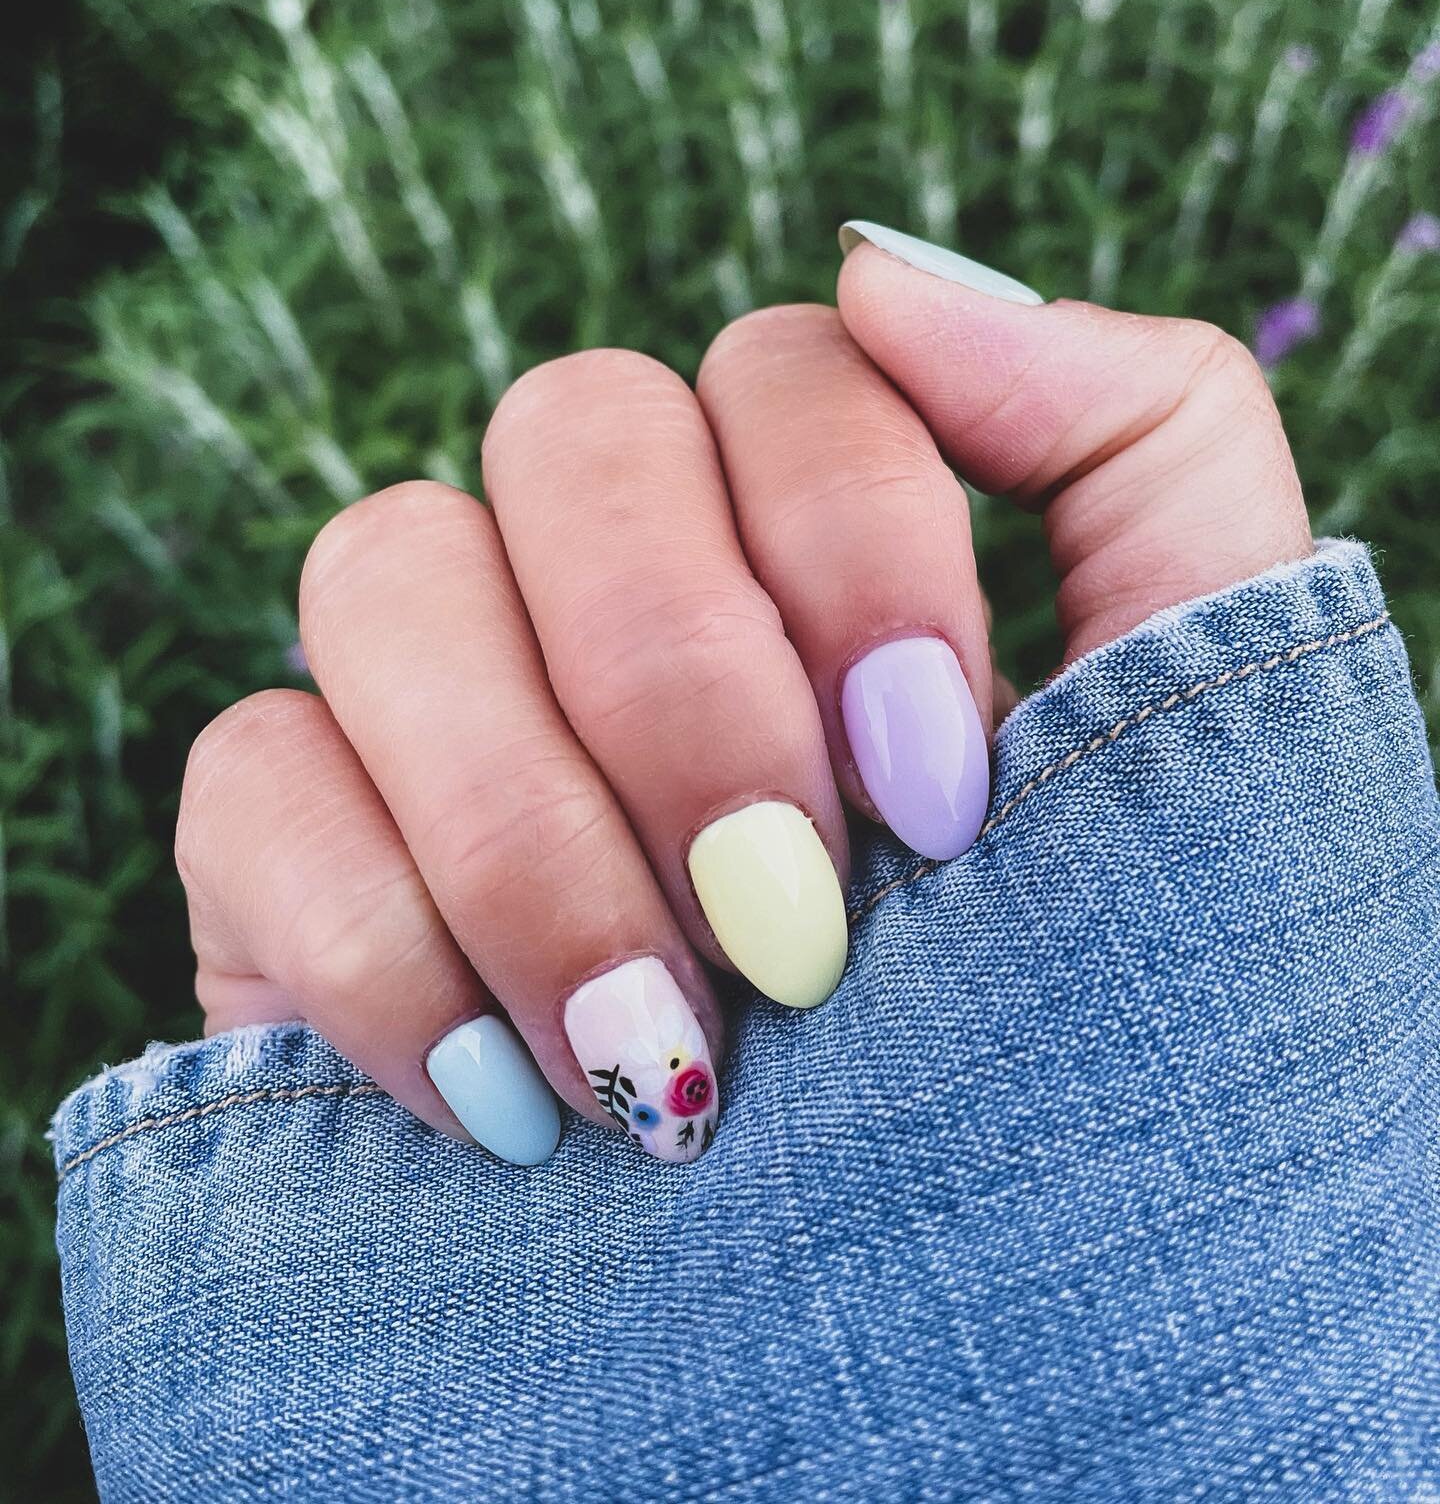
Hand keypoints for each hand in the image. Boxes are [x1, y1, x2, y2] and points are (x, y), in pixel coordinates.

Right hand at [175, 224, 1310, 1164]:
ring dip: (533, 828)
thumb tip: (889, 266)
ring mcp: (437, 693)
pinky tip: (513, 1104)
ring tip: (670, 1063)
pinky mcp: (293, 843)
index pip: (785, 371)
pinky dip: (386, 943)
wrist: (925, 1324)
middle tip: (801, 930)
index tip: (944, 804)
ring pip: (381, 565)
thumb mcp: (1185, 713)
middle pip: (569, 427)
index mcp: (805, 526)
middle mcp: (608, 573)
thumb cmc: (1078, 1007)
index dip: (856, 552)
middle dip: (686, 687)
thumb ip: (1134, 437)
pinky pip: (255, 772)